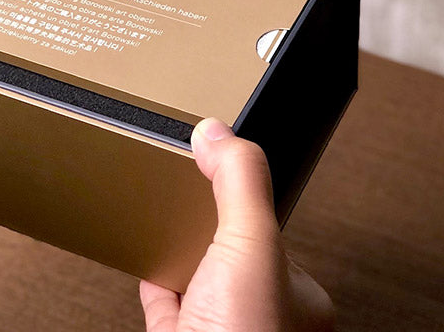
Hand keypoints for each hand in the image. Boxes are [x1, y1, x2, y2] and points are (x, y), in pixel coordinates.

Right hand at [140, 118, 333, 331]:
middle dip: (209, 220)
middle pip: (231, 250)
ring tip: (165, 208)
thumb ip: (241, 183)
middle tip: (184, 180)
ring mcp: (218, 330)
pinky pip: (166, 304)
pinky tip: (147, 259)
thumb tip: (218, 131)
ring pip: (200, 277)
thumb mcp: (253, 247)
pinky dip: (155, 280)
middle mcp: (261, 316)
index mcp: (297, 295)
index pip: (267, 228)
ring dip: (182, 246)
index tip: (217, 161)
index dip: (241, 195)